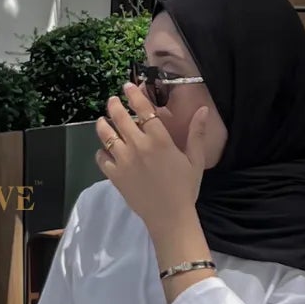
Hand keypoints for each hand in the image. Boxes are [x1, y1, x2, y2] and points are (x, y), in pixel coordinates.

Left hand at [95, 82, 209, 240]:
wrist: (169, 217)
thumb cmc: (185, 188)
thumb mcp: (195, 160)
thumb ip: (196, 133)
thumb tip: (203, 109)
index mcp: (159, 140)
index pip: (143, 110)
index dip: (134, 95)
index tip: (127, 86)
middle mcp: (138, 146)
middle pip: (120, 118)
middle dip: (114, 105)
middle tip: (112, 101)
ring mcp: (123, 161)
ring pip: (106, 136)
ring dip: (103, 125)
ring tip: (102, 121)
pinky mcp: (114, 176)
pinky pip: (101, 158)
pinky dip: (101, 152)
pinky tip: (104, 151)